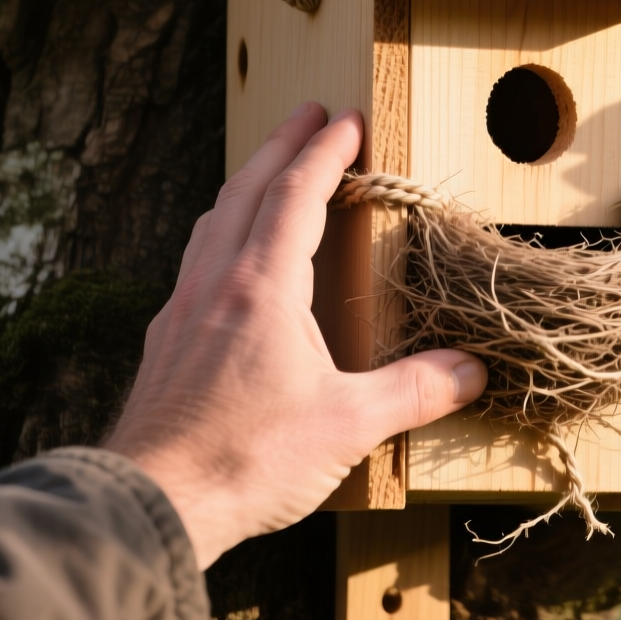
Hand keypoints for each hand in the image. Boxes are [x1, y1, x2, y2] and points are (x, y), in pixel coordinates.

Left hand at [104, 103, 484, 568]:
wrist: (151, 503)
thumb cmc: (244, 460)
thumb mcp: (346, 426)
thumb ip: (413, 391)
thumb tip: (470, 371)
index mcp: (261, 287)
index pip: (295, 195)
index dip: (325, 152)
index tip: (348, 120)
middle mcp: (214, 284)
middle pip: (245, 190)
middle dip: (281, 146)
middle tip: (308, 116)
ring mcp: (181, 311)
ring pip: (212, 222)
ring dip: (245, 184)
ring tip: (269, 173)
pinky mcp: (166, 344)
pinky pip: (196, 261)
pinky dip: (221, 232)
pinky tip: (229, 260)